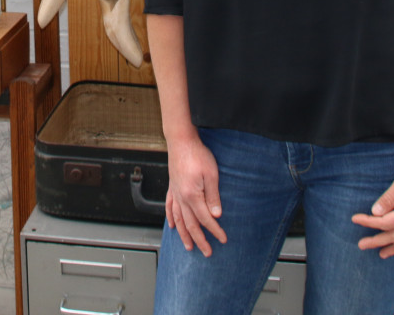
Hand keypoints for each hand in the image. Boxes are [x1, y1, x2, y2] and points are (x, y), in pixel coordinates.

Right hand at [165, 134, 226, 255]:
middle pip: (190, 224)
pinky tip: (172, 225)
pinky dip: (171, 218)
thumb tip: (216, 215)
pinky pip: (170, 207)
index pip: (205, 219)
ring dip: (184, 235)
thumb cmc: (197, 154)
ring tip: (188, 246)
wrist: (181, 140)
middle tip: (207, 252)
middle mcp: (181, 197)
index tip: (222, 239)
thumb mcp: (211, 174)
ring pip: (178, 219)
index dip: (215, 230)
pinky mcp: (172, 187)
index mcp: (192, 195)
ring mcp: (175, 193)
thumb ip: (213, 196)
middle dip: (200, 240)